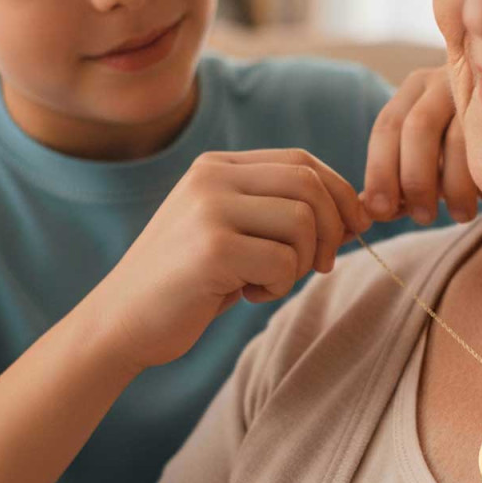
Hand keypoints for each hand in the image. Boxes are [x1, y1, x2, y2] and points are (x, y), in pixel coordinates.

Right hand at [88, 149, 372, 374]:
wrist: (122, 322)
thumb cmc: (191, 281)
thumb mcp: (237, 232)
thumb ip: (285, 213)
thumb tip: (359, 213)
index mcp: (219, 167)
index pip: (303, 161)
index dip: (339, 193)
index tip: (354, 228)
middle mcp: (213, 177)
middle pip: (309, 185)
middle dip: (332, 229)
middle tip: (320, 265)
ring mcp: (209, 208)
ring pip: (302, 221)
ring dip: (301, 262)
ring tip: (268, 281)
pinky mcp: (212, 248)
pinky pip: (283, 261)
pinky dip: (280, 286)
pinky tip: (248, 294)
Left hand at [362, 65, 479, 224]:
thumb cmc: (462, 144)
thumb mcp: (426, 153)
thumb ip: (397, 180)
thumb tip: (369, 211)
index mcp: (413, 90)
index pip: (385, 127)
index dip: (379, 172)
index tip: (382, 210)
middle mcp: (442, 80)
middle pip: (417, 129)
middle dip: (416, 181)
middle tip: (424, 218)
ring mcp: (480, 87)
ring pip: (459, 140)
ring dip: (455, 188)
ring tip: (461, 215)